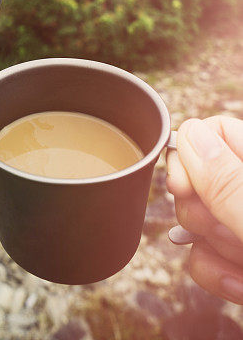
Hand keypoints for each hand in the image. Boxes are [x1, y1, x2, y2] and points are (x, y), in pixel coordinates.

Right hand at [167, 116, 242, 303]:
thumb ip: (228, 182)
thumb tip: (190, 136)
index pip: (215, 131)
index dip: (191, 155)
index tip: (182, 187)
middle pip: (196, 177)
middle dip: (198, 211)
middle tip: (219, 230)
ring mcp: (240, 225)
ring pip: (195, 218)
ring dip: (210, 248)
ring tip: (242, 265)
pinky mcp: (237, 258)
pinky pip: (203, 253)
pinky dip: (215, 273)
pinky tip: (241, 286)